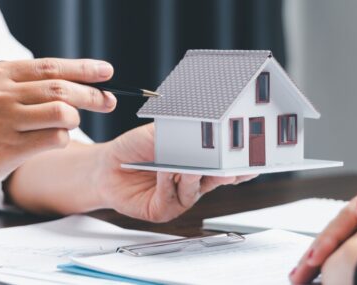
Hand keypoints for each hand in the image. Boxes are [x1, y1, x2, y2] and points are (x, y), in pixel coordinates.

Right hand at [0, 58, 116, 189]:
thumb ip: (27, 83)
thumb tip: (79, 82)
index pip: (51, 66)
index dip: (84, 69)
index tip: (106, 72)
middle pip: (61, 89)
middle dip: (91, 95)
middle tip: (108, 101)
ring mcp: (3, 121)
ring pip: (62, 113)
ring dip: (75, 119)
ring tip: (68, 123)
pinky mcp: (9, 148)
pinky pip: (54, 139)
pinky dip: (62, 138)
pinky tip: (53, 139)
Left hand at [92, 123, 256, 221]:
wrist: (105, 165)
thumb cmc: (134, 148)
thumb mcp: (161, 133)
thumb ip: (182, 132)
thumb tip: (202, 129)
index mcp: (198, 164)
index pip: (225, 165)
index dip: (239, 164)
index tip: (250, 158)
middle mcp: (192, 183)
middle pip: (216, 180)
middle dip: (225, 173)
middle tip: (230, 166)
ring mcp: (179, 198)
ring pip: (195, 189)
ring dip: (192, 175)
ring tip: (189, 165)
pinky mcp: (163, 210)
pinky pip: (172, 198)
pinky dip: (169, 183)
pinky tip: (165, 172)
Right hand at [290, 171, 356, 283]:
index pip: (350, 213)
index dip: (330, 239)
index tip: (315, 260)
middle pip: (340, 221)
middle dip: (317, 249)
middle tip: (298, 273)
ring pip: (342, 229)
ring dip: (322, 251)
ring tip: (302, 273)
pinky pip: (353, 235)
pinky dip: (337, 251)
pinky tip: (323, 264)